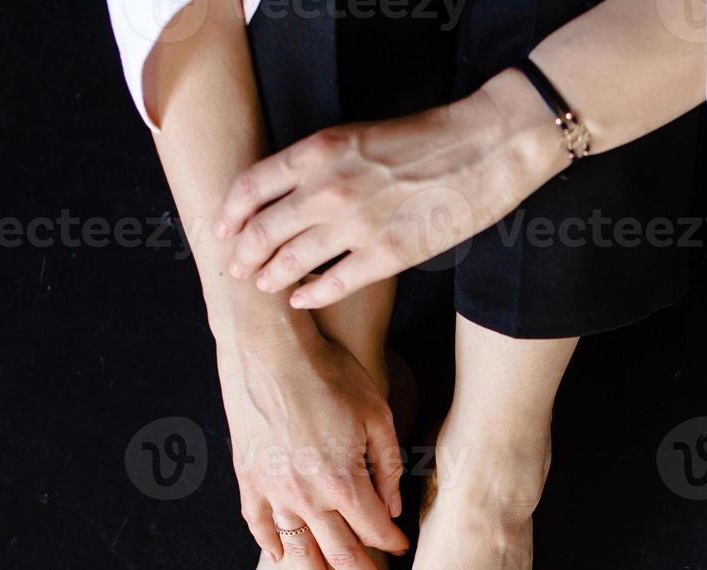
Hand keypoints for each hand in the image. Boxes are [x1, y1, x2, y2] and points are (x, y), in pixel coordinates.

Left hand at [214, 70, 566, 309]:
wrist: (483, 149)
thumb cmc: (426, 138)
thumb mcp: (357, 134)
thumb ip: (318, 161)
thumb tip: (286, 192)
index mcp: (318, 151)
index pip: (251, 187)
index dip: (229, 213)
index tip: (222, 228)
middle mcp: (328, 188)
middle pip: (262, 231)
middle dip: (243, 255)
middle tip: (236, 268)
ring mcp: (356, 225)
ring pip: (291, 262)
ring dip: (271, 278)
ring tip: (264, 285)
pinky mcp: (387, 255)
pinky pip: (333, 284)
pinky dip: (310, 295)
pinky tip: (302, 299)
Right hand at [217, 320, 407, 569]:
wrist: (270, 350)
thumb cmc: (328, 375)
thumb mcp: (376, 414)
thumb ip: (387, 464)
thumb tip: (391, 505)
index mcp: (344, 482)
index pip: (375, 529)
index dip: (392, 544)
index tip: (402, 550)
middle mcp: (308, 496)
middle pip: (341, 552)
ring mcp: (273, 490)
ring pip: (298, 549)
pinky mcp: (247, 478)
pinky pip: (260, 522)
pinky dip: (271, 544)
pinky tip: (281, 560)